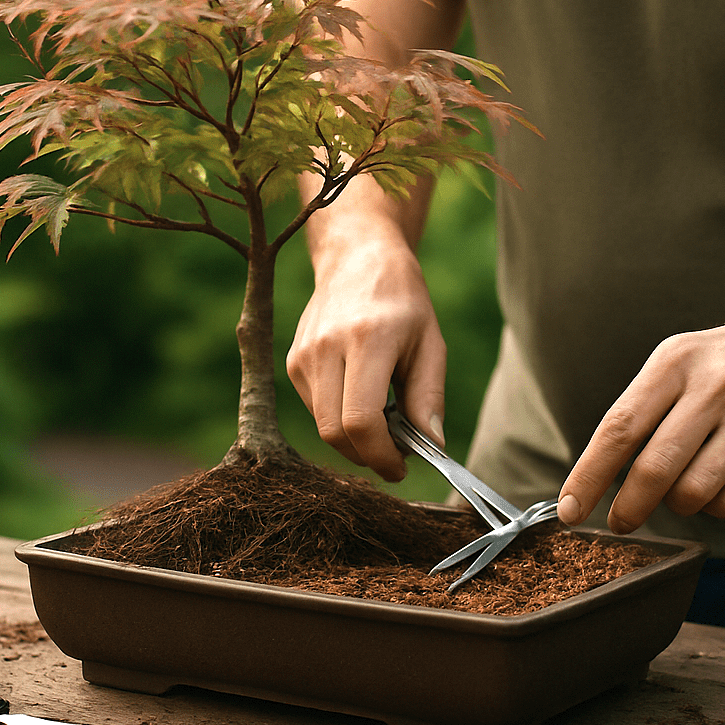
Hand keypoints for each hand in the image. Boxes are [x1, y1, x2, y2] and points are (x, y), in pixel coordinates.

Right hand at [287, 231, 446, 481]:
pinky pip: (315, 409)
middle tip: (395, 455)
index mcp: (366, 340)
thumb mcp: (431, 344)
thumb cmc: (403, 301)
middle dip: (367, 455)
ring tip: (384, 422)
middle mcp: (325, 348)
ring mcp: (303, 355)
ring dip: (354, 439)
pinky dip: (340, 419)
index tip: (402, 466)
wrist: (358, 258)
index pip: (359, 421)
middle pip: (335, 432)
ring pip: (322, 425)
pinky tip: (362, 400)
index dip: (380, 455)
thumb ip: (428, 397)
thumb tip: (431, 447)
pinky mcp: (293, 361)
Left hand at [556, 305, 724, 532]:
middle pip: (655, 469)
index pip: (620, 428)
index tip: (570, 510)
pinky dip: (716, 507)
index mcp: (676, 361)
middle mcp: (716, 385)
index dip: (590, 475)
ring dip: (678, 504)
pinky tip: (718, 484)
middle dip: (629, 507)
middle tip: (620, 521)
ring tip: (682, 488)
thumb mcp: (678, 362)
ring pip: (695, 493)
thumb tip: (595, 479)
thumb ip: (640, 412)